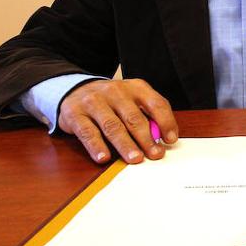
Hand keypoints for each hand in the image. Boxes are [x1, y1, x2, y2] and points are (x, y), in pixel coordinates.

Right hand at [56, 79, 177, 164]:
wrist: (75, 90)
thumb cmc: (111, 100)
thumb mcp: (132, 99)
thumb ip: (147, 115)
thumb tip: (161, 138)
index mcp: (135, 87)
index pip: (156, 103)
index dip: (166, 122)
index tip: (171, 140)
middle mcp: (115, 91)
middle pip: (134, 118)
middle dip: (146, 138)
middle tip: (155, 154)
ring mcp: (93, 102)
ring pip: (112, 126)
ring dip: (125, 144)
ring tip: (135, 158)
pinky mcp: (74, 113)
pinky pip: (88, 132)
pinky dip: (96, 146)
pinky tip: (104, 157)